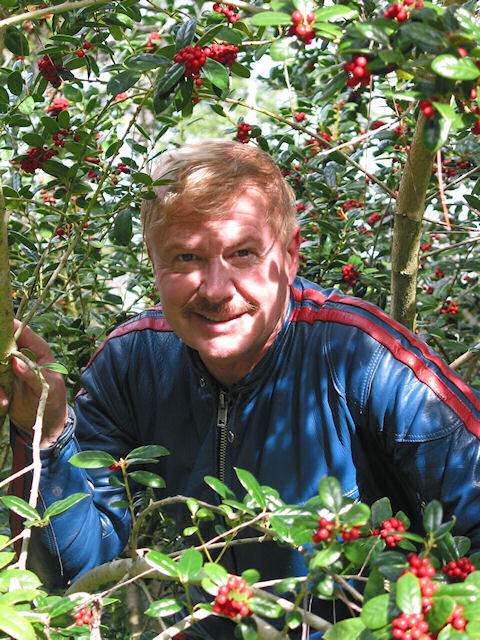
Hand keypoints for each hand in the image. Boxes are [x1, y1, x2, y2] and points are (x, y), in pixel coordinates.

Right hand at [0, 320, 67, 447]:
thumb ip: (32, 376)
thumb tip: (15, 362)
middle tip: (1, 372)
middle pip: (1, 343)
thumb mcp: (47, 389)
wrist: (47, 420)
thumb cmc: (53, 399)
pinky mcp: (1, 380)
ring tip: (5, 398)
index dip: (5, 327)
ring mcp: (8, 366)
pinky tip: (4, 402)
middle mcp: (20, 353)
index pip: (19, 329)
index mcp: (36, 349)